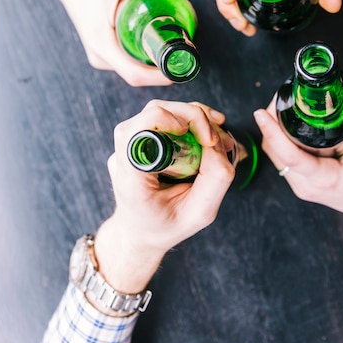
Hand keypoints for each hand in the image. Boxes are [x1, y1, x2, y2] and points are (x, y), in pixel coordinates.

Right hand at [47, 0, 190, 85]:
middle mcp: (99, 56)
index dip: (160, 77)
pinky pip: (128, 65)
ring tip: (177, 51)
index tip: (181, 69)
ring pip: (133, 70)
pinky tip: (161, 49)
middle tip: (186, 55)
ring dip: (155, 65)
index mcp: (100, 42)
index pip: (134, 74)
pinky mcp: (103, 55)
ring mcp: (100, 58)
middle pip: (137, 75)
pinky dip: (145, 61)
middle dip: (163, 69)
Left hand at [95, 100, 234, 292]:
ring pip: (161, 109)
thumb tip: (219, 144)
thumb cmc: (166, 226)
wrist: (140, 233)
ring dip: (194, 117)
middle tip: (216, 140)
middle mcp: (123, 156)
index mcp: (131, 179)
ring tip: (216, 139)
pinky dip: (189, 120)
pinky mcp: (139, 139)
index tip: (201, 139)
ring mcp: (128, 145)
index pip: (138, 130)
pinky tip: (206, 135)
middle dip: (192, 116)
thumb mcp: (200, 213)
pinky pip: (163, 117)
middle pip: (154, 112)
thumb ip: (216, 180)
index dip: (170, 121)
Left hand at [253, 76, 342, 244]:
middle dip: (271, 122)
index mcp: (323, 178)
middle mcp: (305, 184)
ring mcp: (300, 185)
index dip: (272, 131)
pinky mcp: (299, 182)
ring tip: (287, 106)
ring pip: (275, 154)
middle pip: (274, 150)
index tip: (260, 112)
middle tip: (281, 97)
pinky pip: (282, 158)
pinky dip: (282, 139)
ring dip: (275, 130)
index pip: (290, 155)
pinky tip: (293, 123)